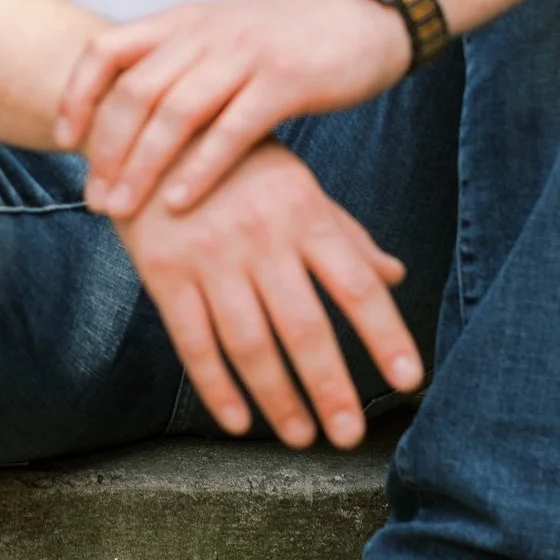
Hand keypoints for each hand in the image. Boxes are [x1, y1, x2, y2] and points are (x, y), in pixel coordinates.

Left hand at [54, 0, 410, 222]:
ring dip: (141, 166)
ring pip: (174, 114)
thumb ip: (178, 68)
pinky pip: (230, 131)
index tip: (62, 140)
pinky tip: (179, 203)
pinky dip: (199, 170)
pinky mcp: (284, 81)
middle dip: (106, 150)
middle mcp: (205, 34)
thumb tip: (129, 118)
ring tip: (123, 208)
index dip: (76, 96)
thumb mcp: (220, 37)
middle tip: (94, 198)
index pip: (106, 51)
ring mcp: (244, 56)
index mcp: (183, 22)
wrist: (365, 12)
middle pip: (134, 92)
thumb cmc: (288, 38)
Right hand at [115, 141, 421, 449]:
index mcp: (305, 212)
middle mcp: (261, 236)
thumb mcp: (297, 184)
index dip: (386, 336)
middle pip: (304, 326)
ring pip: (249, 344)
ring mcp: (209, 255)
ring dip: (277, 399)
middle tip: (350, 436)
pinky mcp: (163, 271)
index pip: (356, 285)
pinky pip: (193, 342)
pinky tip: (238, 422)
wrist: (148, 122)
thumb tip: (394, 276)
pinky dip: (216, 388)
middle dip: (330, 387)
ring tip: (300, 436)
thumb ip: (344, 235)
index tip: (410, 381)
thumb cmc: (237, 161)